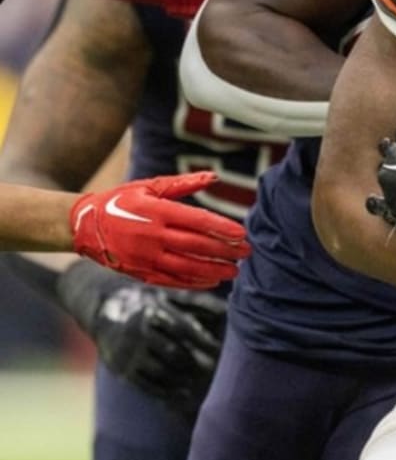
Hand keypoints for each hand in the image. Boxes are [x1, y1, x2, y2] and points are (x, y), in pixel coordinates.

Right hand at [57, 261, 225, 414]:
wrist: (104, 310)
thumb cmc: (147, 300)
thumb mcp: (168, 294)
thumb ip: (198, 300)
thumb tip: (229, 306)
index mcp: (151, 311)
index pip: (183, 328)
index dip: (204, 339)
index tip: (222, 349)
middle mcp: (138, 333)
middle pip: (173, 352)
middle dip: (196, 363)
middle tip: (216, 371)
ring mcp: (128, 353)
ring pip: (160, 371)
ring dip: (184, 380)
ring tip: (203, 385)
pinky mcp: (121, 370)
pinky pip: (146, 385)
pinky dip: (166, 392)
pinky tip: (183, 395)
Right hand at [71, 173, 250, 288]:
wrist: (84, 226)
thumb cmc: (121, 201)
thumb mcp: (150, 187)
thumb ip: (183, 184)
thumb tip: (214, 176)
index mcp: (157, 212)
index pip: (198, 221)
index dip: (222, 229)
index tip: (243, 234)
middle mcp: (153, 236)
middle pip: (196, 246)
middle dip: (225, 251)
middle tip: (247, 253)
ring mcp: (145, 257)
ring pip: (186, 267)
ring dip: (213, 270)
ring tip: (234, 272)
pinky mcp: (139, 272)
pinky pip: (171, 280)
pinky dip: (193, 282)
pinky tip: (211, 281)